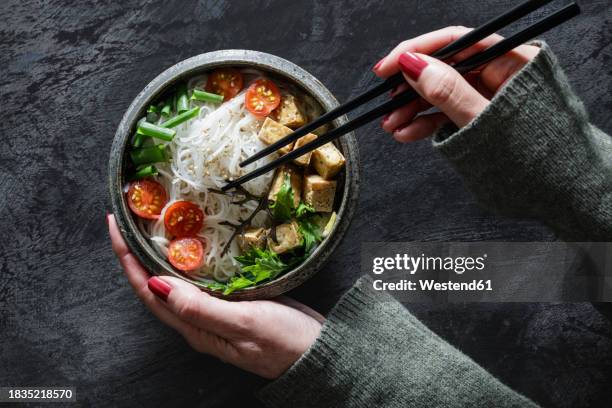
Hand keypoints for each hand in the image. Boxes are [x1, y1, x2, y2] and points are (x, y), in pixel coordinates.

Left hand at [107, 214, 322, 378]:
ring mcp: (214, 313)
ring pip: (174, 282)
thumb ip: (201, 307)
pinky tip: (189, 245)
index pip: (148, 291)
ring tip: (149, 226)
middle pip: (154, 285)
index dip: (128, 259)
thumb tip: (157, 285)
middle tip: (128, 218)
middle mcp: (198, 321)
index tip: (116, 225)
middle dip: (135, 253)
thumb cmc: (285, 341)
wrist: (318, 353)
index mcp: (195, 328)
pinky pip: (197, 280)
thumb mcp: (244, 322)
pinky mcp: (231, 303)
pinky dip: (185, 260)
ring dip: (156, 255)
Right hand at [372, 26, 539, 141]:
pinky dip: (425, 122)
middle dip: (409, 87)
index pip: (455, 42)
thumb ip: (448, 92)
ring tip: (391, 126)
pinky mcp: (481, 116)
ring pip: (441, 92)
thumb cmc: (537, 157)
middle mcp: (499, 73)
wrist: (562, 192)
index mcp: (511, 61)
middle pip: (444, 68)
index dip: (416, 51)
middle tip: (386, 103)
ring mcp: (489, 95)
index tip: (387, 67)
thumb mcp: (484, 121)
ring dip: (412, 109)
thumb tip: (414, 65)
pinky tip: (406, 133)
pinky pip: (447, 113)